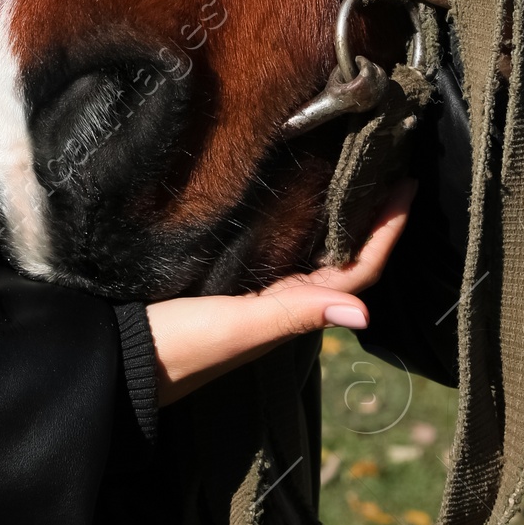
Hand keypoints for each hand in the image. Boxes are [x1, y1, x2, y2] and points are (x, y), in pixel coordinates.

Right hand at [146, 181, 413, 405]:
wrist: (116, 359)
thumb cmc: (178, 347)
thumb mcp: (237, 328)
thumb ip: (293, 315)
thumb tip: (364, 315)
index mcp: (289, 311)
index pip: (356, 271)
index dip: (386, 232)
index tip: (407, 184)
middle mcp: (280, 301)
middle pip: (343, 258)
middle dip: (370, 217)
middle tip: (389, 165)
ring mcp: (254, 291)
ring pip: (315, 252)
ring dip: (341, 218)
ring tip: (356, 172)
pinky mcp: (224, 280)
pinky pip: (280, 247)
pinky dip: (300, 220)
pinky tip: (297, 195)